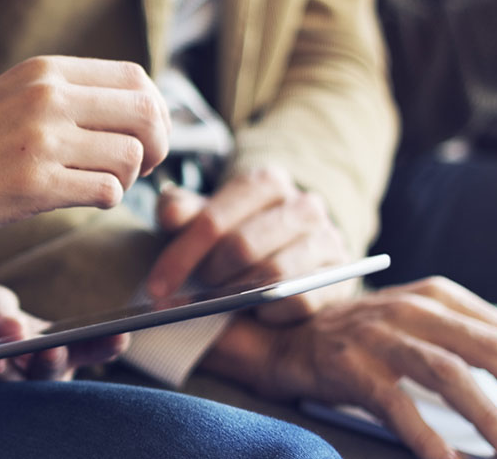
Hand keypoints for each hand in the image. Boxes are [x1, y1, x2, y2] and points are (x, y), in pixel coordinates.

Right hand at [0, 56, 170, 242]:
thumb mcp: (14, 96)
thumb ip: (66, 94)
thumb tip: (136, 110)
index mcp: (46, 71)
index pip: (137, 79)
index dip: (152, 112)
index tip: (138, 137)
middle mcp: (48, 97)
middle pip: (146, 114)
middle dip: (156, 147)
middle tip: (136, 168)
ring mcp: (41, 139)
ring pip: (131, 157)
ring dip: (126, 179)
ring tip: (96, 185)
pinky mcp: (33, 184)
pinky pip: (106, 191)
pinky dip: (104, 200)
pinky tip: (77, 199)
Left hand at [0, 285, 127, 383]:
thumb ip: (0, 308)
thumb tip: (16, 330)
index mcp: (57, 346)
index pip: (88, 347)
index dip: (106, 343)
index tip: (121, 334)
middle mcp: (40, 375)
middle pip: (55, 374)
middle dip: (52, 361)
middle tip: (49, 349)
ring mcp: (12, 394)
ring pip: (19, 390)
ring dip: (8, 374)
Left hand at [144, 167, 355, 323]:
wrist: (292, 253)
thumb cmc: (236, 235)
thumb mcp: (204, 219)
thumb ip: (181, 211)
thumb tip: (171, 214)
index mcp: (265, 183)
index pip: (213, 220)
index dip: (180, 256)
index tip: (156, 287)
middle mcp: (303, 205)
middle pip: (242, 248)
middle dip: (209, 276)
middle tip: (192, 295)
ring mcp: (327, 239)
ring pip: (273, 274)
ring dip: (239, 296)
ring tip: (221, 303)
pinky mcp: (340, 275)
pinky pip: (300, 300)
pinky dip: (271, 312)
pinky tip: (256, 313)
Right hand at [213, 277, 496, 458]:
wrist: (285, 338)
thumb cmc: (360, 338)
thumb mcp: (417, 323)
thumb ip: (468, 338)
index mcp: (436, 296)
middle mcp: (411, 310)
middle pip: (487, 349)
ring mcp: (379, 337)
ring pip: (450, 375)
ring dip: (488, 417)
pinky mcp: (350, 367)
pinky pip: (397, 404)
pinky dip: (426, 434)